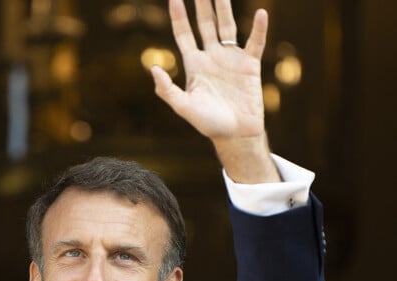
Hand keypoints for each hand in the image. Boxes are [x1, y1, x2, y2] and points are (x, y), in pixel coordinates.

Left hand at [152, 0, 278, 181]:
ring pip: (227, 26)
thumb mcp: (184, 107)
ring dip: (224, 8)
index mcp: (194, 66)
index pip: (184, 34)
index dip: (179, 17)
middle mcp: (212, 58)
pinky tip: (261, 13)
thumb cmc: (208, 124)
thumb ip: (167, 90)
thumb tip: (153, 69)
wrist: (235, 134)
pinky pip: (255, 42)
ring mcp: (231, 59)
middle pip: (205, 24)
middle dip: (202, 4)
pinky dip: (259, 28)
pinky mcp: (250, 65)